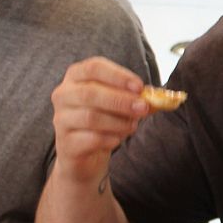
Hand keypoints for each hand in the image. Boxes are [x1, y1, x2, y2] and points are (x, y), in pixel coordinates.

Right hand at [49, 57, 152, 185]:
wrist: (83, 155)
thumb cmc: (103, 121)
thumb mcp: (118, 104)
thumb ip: (136, 97)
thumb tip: (162, 97)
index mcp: (76, 77)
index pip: (94, 67)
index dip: (118, 75)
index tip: (139, 86)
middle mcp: (63, 95)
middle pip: (90, 93)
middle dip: (121, 100)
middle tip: (143, 108)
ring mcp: (61, 119)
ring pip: (91, 117)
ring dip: (118, 121)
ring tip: (133, 125)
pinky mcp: (65, 143)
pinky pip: (90, 139)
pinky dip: (110, 139)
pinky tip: (118, 139)